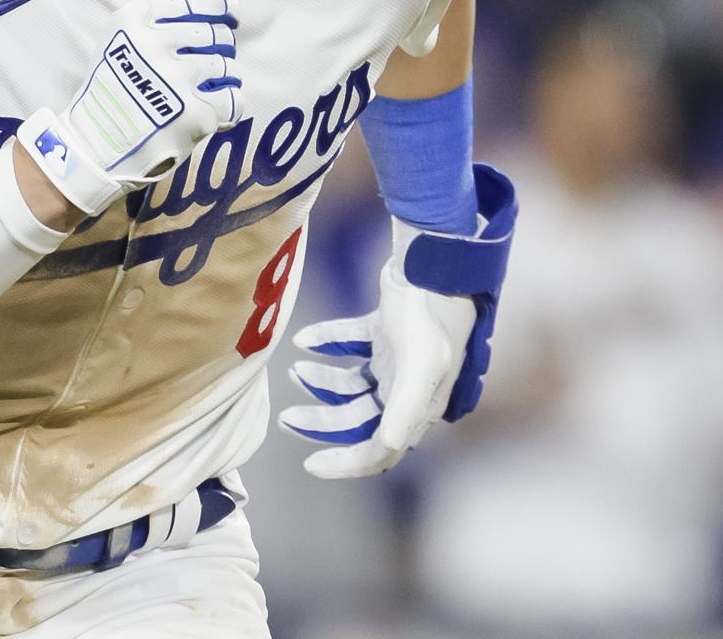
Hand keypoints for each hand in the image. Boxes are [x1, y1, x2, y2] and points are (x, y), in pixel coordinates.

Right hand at [17, 0, 240, 215]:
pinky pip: (234, 98)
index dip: (222, 7)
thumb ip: (159, 16)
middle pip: (218, 34)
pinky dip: (229, 105)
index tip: (229, 16)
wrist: (95, 143)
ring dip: (224, 78)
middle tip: (202, 66)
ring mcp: (175, 79)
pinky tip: (212, 110)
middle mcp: (155, 43)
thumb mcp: (121, 36)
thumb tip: (215, 2)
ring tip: (204, 90)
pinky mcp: (194, 114)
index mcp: (136, 17)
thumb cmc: (113, 87)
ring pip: (229, 66)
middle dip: (218, 49)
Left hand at [277, 258, 475, 478]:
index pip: (382, 450)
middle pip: (358, 418)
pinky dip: (327, 343)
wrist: (435, 259)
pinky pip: (350, 344)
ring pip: (352, 384)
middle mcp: (407, 386)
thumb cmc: (431, 314)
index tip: (310, 464)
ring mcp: (397, 358)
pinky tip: (306, 340)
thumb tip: (390, 446)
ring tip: (294, 369)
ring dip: (321, 381)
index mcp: (418, 403)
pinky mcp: (386, 329)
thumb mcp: (423, 364)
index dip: (348, 462)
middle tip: (287, 418)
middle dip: (322, 422)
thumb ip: (405, 408)